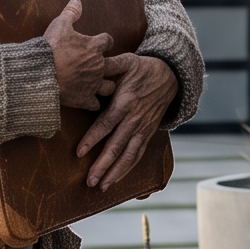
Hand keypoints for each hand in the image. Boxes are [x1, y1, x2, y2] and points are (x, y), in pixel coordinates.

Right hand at [43, 0, 112, 108]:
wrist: (39, 72)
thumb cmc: (50, 47)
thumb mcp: (59, 24)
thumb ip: (71, 12)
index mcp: (95, 47)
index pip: (108, 41)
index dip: (103, 42)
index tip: (98, 44)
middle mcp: (98, 66)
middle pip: (114, 66)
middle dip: (108, 66)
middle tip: (98, 66)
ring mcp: (93, 84)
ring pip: (109, 87)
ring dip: (104, 85)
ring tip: (96, 84)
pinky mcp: (84, 99)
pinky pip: (95, 104)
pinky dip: (92, 102)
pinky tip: (86, 99)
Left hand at [77, 53, 178, 187]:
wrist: (171, 77)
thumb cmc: (143, 68)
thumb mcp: (128, 61)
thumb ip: (110, 64)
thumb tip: (93, 62)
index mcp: (126, 102)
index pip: (106, 124)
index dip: (93, 139)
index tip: (79, 152)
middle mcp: (135, 120)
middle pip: (117, 146)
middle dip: (103, 165)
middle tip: (89, 181)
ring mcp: (143, 129)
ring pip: (129, 155)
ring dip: (115, 173)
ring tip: (101, 187)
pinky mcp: (148, 134)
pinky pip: (138, 155)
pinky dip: (127, 170)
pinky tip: (115, 180)